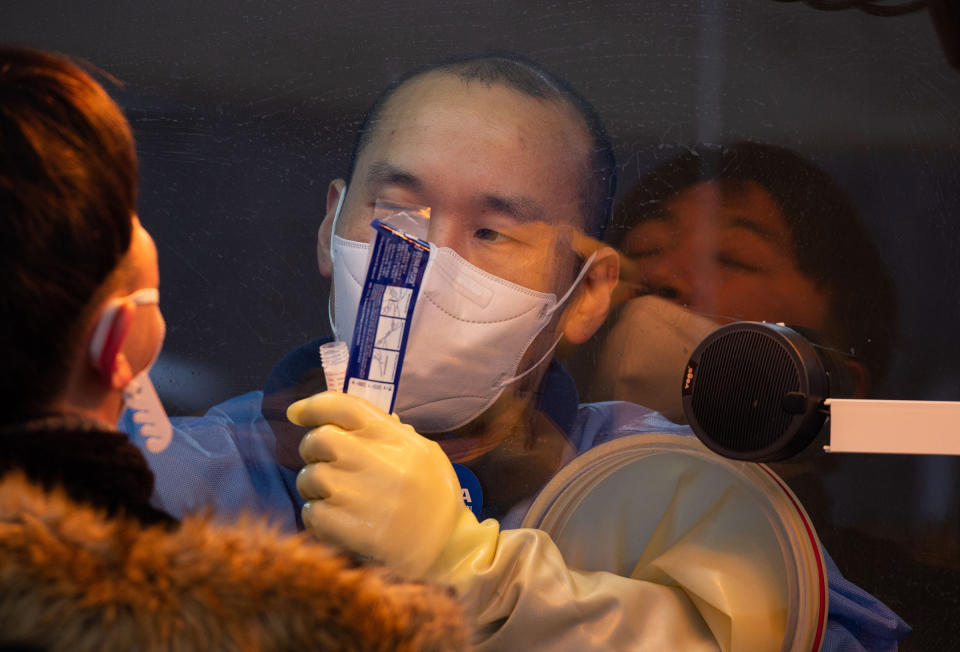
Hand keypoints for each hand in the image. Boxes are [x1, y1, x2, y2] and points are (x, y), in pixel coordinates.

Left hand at [288, 391, 463, 577]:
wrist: (449, 547)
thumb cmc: (434, 495)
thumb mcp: (423, 452)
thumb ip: (387, 432)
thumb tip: (342, 420)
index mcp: (396, 438)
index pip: (344, 406)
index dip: (313, 406)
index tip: (298, 413)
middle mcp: (378, 461)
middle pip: (319, 439)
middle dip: (313, 449)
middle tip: (324, 461)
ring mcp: (362, 496)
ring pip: (310, 476)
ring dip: (313, 485)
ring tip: (333, 495)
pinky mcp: (352, 530)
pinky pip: (311, 512)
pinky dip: (317, 515)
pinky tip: (336, 519)